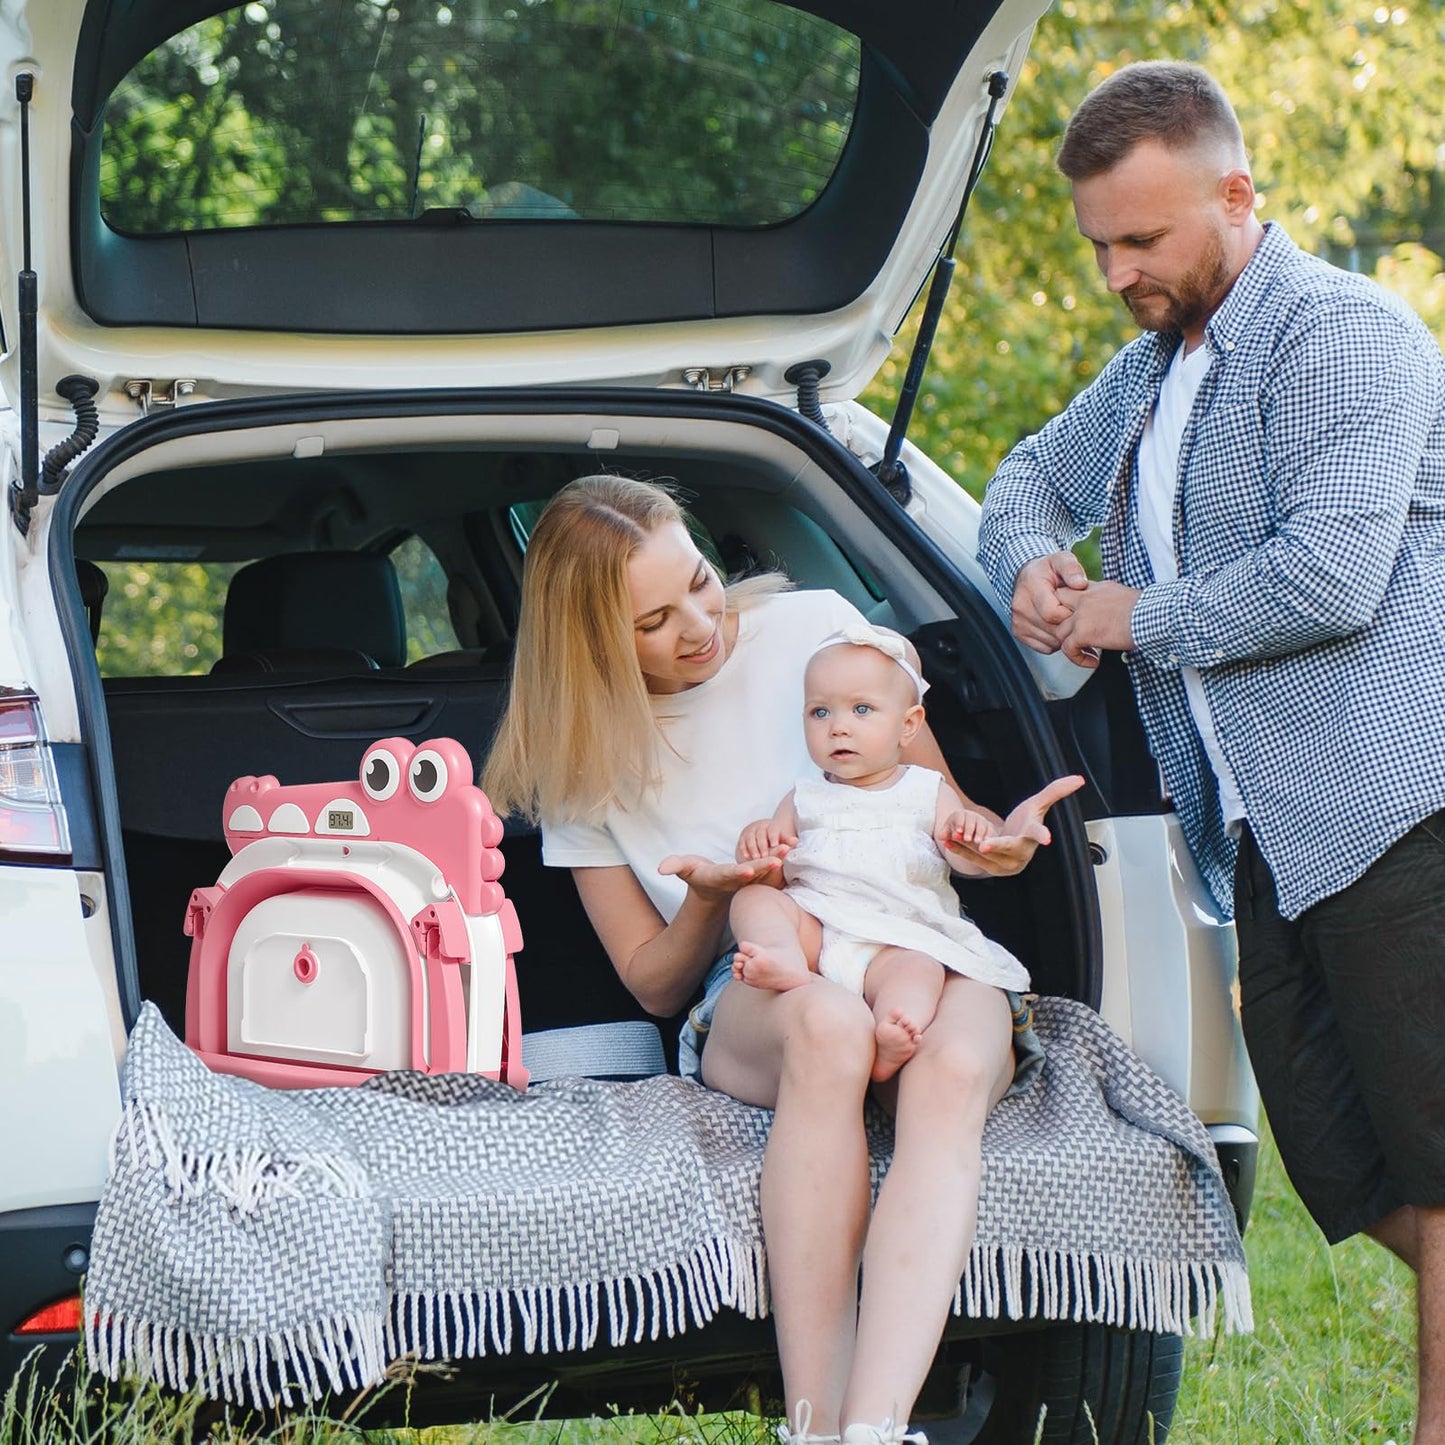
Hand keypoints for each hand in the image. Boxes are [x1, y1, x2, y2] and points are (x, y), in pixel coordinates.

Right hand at [658, 853, 780, 900]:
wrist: (713, 892)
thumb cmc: (697, 876)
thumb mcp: (684, 870)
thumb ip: (674, 866)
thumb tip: (660, 869)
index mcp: (720, 877)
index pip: (729, 875)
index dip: (738, 872)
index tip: (748, 870)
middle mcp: (737, 880)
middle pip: (752, 873)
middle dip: (764, 867)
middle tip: (777, 860)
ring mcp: (749, 879)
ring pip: (764, 870)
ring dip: (776, 859)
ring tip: (788, 847)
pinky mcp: (757, 875)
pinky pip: (769, 866)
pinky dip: (779, 857)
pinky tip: (790, 845)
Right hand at [735, 818, 796, 863]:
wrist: (766, 835)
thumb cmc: (777, 840)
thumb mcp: (784, 839)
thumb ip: (788, 841)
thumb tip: (796, 841)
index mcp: (772, 825)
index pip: (773, 829)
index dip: (773, 837)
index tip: (775, 845)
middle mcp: (760, 826)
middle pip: (761, 834)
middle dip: (763, 845)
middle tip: (765, 857)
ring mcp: (750, 831)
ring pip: (750, 838)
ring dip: (753, 848)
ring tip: (757, 859)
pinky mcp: (743, 838)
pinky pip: (742, 842)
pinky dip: (744, 849)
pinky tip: (746, 857)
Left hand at [936, 807, 996, 853]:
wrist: (965, 834)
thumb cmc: (954, 834)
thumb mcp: (948, 833)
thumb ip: (945, 834)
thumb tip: (941, 836)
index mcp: (959, 815)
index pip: (959, 816)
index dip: (958, 823)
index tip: (958, 832)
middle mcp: (972, 816)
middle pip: (971, 820)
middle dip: (969, 829)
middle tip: (967, 839)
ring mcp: (982, 821)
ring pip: (982, 825)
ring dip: (980, 834)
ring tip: (977, 843)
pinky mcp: (990, 828)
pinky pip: (991, 831)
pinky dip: (989, 837)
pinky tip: (989, 845)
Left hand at [945, 774, 1085, 875]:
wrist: (1013, 846)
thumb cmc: (1025, 823)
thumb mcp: (1037, 804)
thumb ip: (1056, 791)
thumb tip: (1079, 779)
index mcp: (1032, 835)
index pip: (1039, 834)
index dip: (1042, 835)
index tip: (1047, 839)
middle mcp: (1020, 852)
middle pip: (1008, 848)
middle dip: (996, 847)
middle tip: (984, 845)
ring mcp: (1005, 863)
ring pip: (987, 855)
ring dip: (969, 847)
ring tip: (955, 836)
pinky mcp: (990, 868)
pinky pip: (974, 860)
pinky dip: (961, 851)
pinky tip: (948, 842)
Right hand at [1010, 552, 1088, 652]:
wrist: (1027, 577)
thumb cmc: (1048, 569)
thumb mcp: (1062, 559)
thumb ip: (1072, 568)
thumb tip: (1080, 583)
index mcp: (1031, 587)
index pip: (1053, 614)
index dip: (1070, 613)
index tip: (1076, 605)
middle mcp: (1021, 606)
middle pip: (1053, 630)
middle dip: (1071, 626)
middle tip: (1078, 615)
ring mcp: (1018, 621)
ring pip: (1051, 641)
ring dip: (1065, 635)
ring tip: (1070, 620)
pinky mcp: (1019, 632)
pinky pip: (1045, 647)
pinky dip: (1057, 641)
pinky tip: (1060, 627)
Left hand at [1052, 581, 1140, 668]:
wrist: (1154, 615)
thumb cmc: (1148, 610)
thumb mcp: (1123, 597)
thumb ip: (1107, 602)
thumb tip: (1108, 615)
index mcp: (1095, 588)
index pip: (1069, 592)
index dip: (1067, 607)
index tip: (1076, 621)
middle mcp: (1085, 597)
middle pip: (1055, 605)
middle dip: (1059, 622)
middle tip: (1072, 637)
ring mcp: (1081, 614)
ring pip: (1059, 631)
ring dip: (1070, 645)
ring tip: (1087, 652)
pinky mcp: (1083, 632)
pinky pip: (1067, 648)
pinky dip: (1077, 658)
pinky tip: (1093, 661)